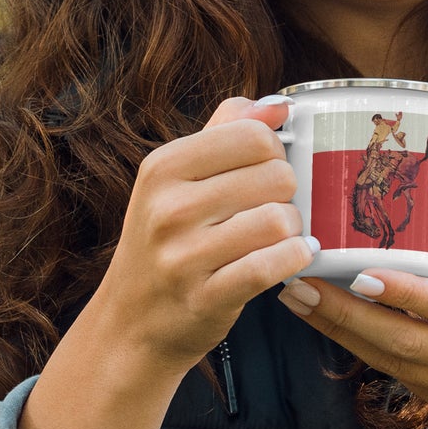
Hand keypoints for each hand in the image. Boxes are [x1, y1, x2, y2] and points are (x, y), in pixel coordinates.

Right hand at [95, 95, 316, 380]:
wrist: (132, 324)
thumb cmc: (166, 243)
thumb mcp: (176, 180)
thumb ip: (225, 132)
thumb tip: (278, 104)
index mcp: (162, 168)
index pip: (252, 135)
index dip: (275, 151)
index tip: (266, 170)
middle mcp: (168, 208)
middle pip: (275, 175)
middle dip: (288, 192)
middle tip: (273, 207)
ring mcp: (184, 256)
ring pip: (279, 219)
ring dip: (293, 229)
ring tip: (281, 235)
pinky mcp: (206, 297)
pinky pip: (272, 265)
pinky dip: (295, 258)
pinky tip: (294, 256)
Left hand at [277, 207, 427, 428]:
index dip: (401, 293)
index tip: (358, 273)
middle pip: (402, 340)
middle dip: (343, 314)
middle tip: (297, 282)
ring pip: (391, 362)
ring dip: (341, 332)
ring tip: (298, 300)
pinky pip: (401, 378)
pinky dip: (365, 352)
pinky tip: (334, 327)